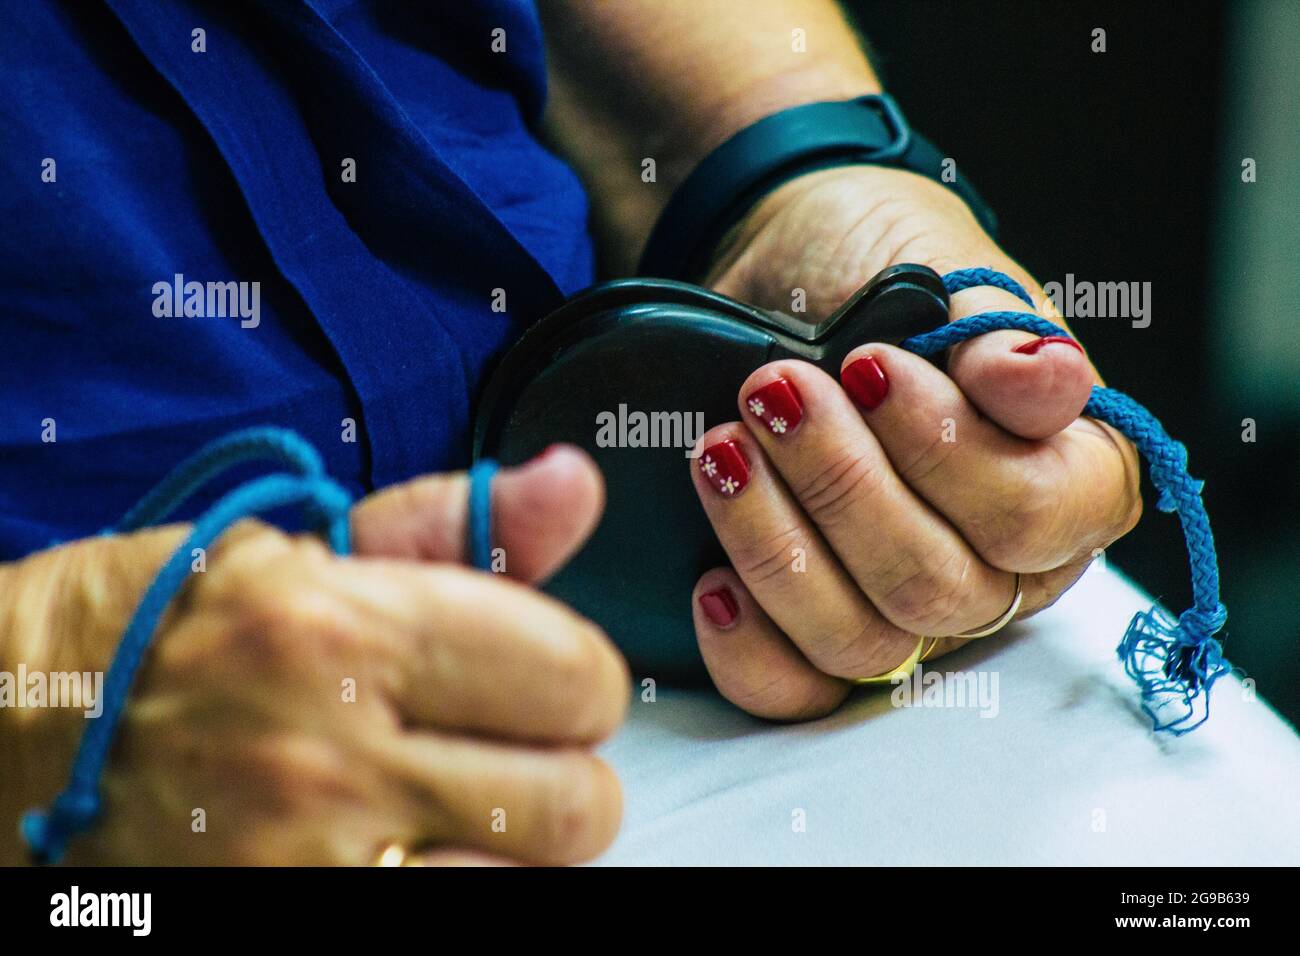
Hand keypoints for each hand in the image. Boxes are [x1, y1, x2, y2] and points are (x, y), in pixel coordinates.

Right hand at [0, 447, 629, 864]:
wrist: (3, 731)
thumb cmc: (155, 631)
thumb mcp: (298, 552)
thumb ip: (457, 525)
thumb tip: (572, 481)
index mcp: (343, 632)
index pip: (574, 677)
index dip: (573, 680)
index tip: (539, 683)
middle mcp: (328, 759)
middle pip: (574, 805)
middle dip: (555, 775)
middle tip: (493, 755)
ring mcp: (304, 872)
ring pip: (522, 884)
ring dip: (504, 848)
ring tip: (436, 811)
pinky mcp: (284, 928)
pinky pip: (453, 923)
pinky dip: (447, 885)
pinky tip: (401, 854)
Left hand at [689, 165, 1141, 718]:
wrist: (789, 264)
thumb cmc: (880, 264)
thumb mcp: (946, 269)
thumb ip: (1001, 334)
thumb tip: (1043, 376)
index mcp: (1065, 480)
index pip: (1031, 516)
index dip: (943, 452)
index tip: (865, 366)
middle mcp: (999, 565)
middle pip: (935, 586)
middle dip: (839, 487)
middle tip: (773, 393)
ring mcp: (908, 611)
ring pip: (862, 644)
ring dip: (777, 550)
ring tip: (719, 453)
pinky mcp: (819, 630)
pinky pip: (797, 690)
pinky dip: (749, 646)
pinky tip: (711, 583)